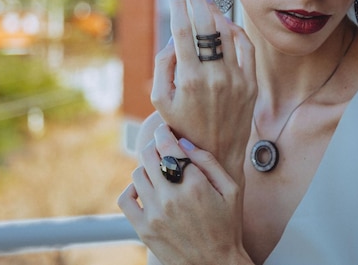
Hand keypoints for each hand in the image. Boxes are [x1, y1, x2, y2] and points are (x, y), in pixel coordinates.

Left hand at [118, 124, 252, 264]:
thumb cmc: (227, 227)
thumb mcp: (231, 191)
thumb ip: (209, 162)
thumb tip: (184, 142)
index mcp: (195, 185)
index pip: (169, 145)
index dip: (164, 132)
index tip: (164, 130)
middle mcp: (172, 197)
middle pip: (149, 155)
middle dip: (154, 146)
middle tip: (161, 147)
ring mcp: (155, 213)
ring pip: (138, 174)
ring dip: (146, 167)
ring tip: (158, 172)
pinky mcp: (144, 228)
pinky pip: (125, 198)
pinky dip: (132, 189)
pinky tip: (144, 189)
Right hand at [151, 0, 256, 178]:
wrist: (216, 152)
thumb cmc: (182, 125)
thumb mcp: (160, 100)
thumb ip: (163, 66)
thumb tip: (173, 39)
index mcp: (190, 79)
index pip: (183, 32)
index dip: (179, 6)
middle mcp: (215, 76)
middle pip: (206, 27)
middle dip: (197, 1)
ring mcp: (236, 79)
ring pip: (228, 34)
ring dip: (216, 13)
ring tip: (206, 2)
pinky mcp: (251, 83)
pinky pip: (246, 48)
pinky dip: (236, 31)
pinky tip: (226, 24)